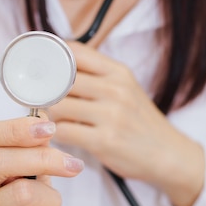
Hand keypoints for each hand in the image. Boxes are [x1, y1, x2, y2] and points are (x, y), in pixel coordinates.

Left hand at [47, 42, 204, 205]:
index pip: (75, 51)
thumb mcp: (126, 89)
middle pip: (61, 79)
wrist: (170, 154)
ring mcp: (111, 115)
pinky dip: (54, 133)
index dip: (51, 57)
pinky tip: (57, 135)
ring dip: (47, 114)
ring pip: (58, 106)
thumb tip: (57, 66)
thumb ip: (96, 76)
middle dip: (44, 89)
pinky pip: (64, 132)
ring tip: (48, 119)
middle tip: (35, 98)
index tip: (39, 68)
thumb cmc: (140, 123)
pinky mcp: (105, 141)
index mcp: (118, 72)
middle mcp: (115, 89)